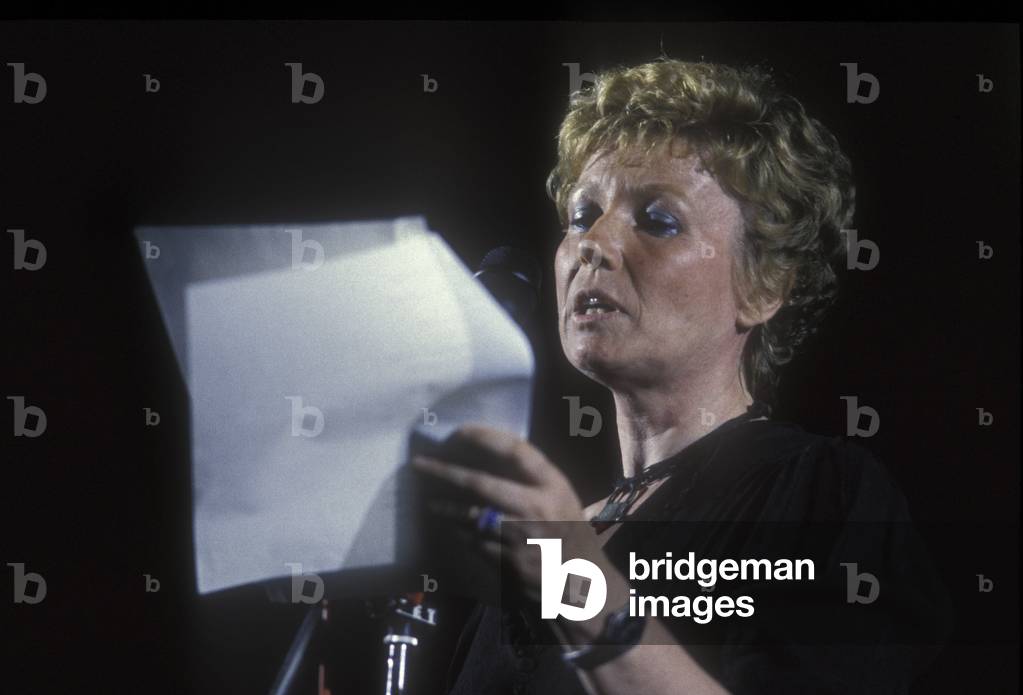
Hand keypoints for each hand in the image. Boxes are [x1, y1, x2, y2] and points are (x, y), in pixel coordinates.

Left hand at [411, 424, 605, 602]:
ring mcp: (520, 537)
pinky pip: (474, 543)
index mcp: (553, 486)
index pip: (515, 450)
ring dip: (446, 508)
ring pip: (469, 516)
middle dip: (444, 472)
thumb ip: (532, 480)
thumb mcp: (562, 499)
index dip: (485, 437)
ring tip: (431, 503)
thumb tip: (489, 458)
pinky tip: (456, 531)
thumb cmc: (571, 536)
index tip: (460, 431)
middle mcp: (536, 508)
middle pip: (480, 483)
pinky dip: (461, 535)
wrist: (584, 586)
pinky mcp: (508, 563)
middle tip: (420, 464)